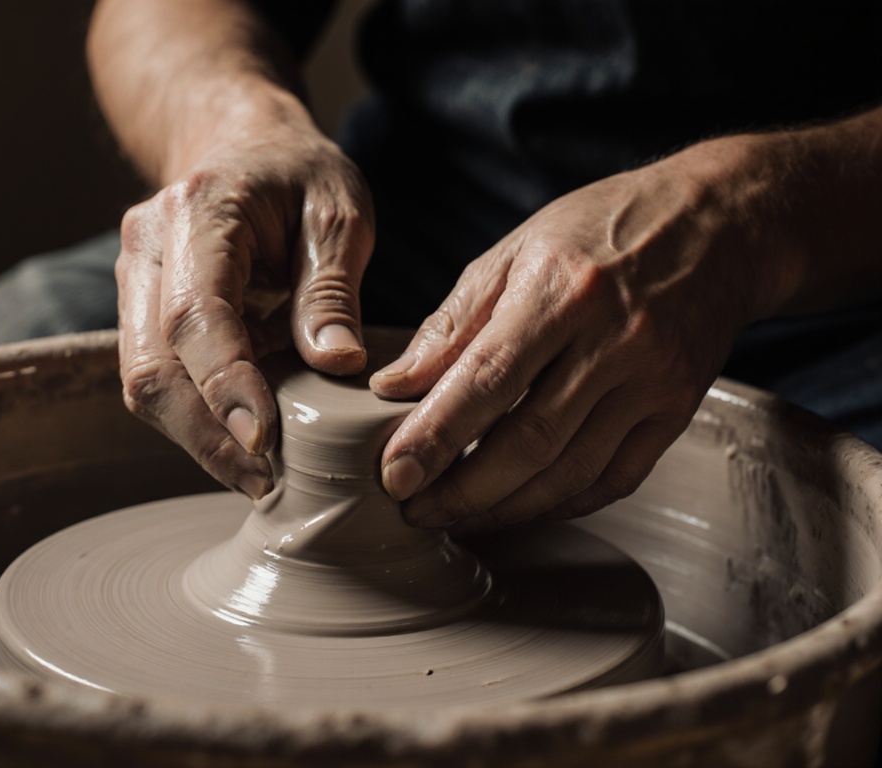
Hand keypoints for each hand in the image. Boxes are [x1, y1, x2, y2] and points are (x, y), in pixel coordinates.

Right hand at [116, 123, 373, 496]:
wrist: (241, 145)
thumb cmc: (298, 175)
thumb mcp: (339, 214)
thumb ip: (330, 289)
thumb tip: (336, 365)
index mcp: (199, 211)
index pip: (195, 315)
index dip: (224, 386)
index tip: (263, 442)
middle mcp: (148, 248)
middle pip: (150, 364)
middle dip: (203, 436)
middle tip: (266, 483)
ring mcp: (135, 280)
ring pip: (142, 381)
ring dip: (195, 439)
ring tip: (259, 477)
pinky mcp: (141, 310)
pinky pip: (155, 377)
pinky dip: (194, 419)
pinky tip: (242, 443)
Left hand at [370, 140, 782, 530]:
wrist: (716, 227)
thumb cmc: (598, 231)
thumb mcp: (514, 253)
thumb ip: (453, 324)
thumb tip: (395, 386)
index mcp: (561, 290)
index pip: (486, 379)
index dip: (436, 435)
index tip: (394, 475)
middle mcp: (614, 340)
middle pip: (528, 441)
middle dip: (462, 490)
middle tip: (414, 509)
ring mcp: (653, 381)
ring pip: (570, 471)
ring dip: (505, 508)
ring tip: (455, 516)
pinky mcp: (678, 410)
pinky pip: (614, 479)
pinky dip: (560, 503)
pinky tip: (518, 507)